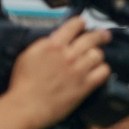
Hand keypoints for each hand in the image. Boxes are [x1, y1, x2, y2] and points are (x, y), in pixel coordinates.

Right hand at [2, 13, 110, 128]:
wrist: (27, 105)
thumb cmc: (24, 84)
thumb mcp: (28, 55)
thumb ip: (44, 44)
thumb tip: (56, 38)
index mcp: (53, 46)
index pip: (73, 26)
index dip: (80, 23)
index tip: (83, 23)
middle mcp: (68, 56)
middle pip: (91, 39)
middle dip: (100, 35)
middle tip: (104, 35)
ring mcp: (78, 71)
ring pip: (98, 55)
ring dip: (98, 55)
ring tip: (96, 57)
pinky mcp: (85, 86)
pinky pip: (103, 72)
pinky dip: (103, 70)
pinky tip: (100, 70)